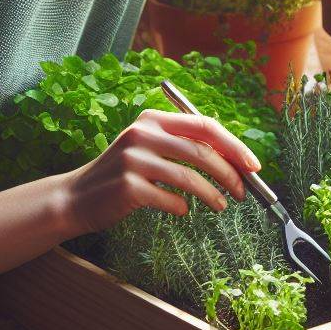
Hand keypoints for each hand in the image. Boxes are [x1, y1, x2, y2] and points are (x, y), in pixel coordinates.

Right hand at [55, 109, 262, 237]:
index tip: (253, 166)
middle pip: (201, 151)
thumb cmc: (124, 175)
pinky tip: (183, 210)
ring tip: (221, 205)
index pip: (204, 126)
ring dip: (212, 195)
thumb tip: (234, 159)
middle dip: (229, 174)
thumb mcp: (149, 148)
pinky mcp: (128, 186)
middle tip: (243, 192)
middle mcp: (143, 133)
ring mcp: (133, 159)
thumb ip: (183, 146)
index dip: (234, 146)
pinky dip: (183, 208)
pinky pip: (170, 199)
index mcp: (153, 119)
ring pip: (189, 177)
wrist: (77, 197)